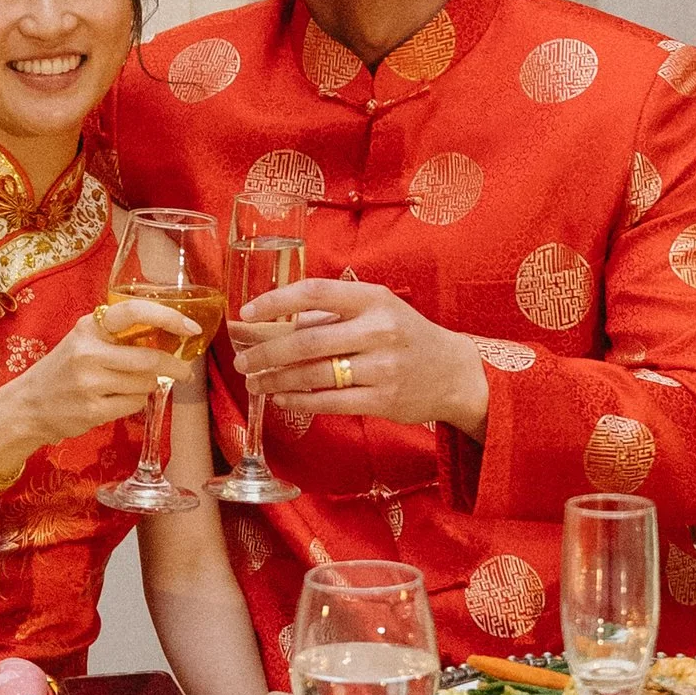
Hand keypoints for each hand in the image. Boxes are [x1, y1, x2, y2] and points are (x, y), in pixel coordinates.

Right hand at [0, 297, 200, 465]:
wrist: (27, 405)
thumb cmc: (63, 370)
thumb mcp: (84, 341)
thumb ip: (118, 336)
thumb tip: (170, 337)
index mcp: (90, 326)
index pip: (135, 312)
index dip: (169, 317)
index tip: (191, 328)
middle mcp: (88, 351)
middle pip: (150, 358)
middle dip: (175, 366)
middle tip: (185, 372)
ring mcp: (89, 382)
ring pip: (145, 384)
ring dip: (147, 386)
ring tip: (128, 386)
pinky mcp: (92, 410)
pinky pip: (134, 404)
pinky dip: (134, 403)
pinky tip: (116, 400)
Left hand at [233, 275, 489, 438]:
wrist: (454, 372)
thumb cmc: (406, 335)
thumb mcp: (378, 310)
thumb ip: (334, 313)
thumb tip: (276, 322)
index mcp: (373, 299)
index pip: (315, 292)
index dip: (276, 301)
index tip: (248, 313)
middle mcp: (378, 330)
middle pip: (307, 340)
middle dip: (266, 352)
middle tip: (241, 361)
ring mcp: (382, 367)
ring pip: (314, 374)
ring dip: (276, 380)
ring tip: (255, 382)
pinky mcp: (383, 399)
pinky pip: (329, 401)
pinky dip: (299, 400)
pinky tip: (281, 397)